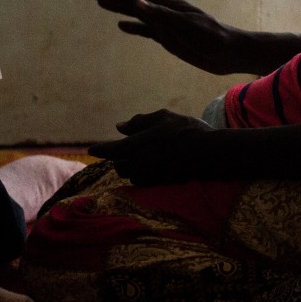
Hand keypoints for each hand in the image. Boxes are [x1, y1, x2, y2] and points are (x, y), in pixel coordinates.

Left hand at [86, 109, 220, 185]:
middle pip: (118, 165)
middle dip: (117, 158)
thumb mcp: (161, 118)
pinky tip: (149, 166)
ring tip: (136, 157)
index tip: (91, 149)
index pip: (110, 150)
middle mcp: (139, 164)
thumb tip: (120, 127)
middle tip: (121, 150)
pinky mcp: (161, 183)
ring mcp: (150, 175)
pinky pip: (143, 181)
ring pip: (130, 174)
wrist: (209, 153)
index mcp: (135, 146)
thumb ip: (138, 122)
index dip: (99, 149)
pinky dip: (140, 174)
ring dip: (128, 167)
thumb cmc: (185, 130)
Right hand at [90, 0, 241, 74]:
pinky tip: (121, 26)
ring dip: (118, 9)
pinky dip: (133, 28)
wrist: (230, 54)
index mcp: (170, 6)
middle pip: (134, 2)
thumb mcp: (188, 28)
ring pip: (136, 15)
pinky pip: (145, 31)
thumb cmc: (214, 39)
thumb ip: (162, 16)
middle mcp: (165, 12)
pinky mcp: (169, 38)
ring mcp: (166, 25)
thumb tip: (137, 3)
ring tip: (100, 3)